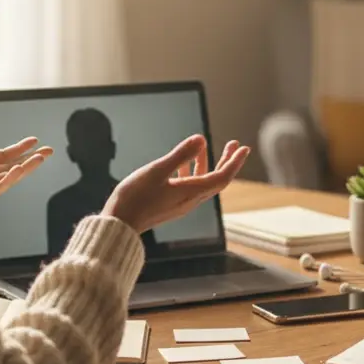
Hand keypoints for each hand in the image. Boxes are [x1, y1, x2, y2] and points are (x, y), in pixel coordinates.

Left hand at [0, 115, 52, 202]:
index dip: (19, 148)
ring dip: (25, 168)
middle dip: (31, 159)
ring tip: (40, 158)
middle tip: (49, 152)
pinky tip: (18, 169)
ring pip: (9, 177)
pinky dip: (9, 179)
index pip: (4, 155)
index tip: (34, 141)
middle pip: (12, 165)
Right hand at [103, 134, 249, 232]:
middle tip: (233, 144)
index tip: (243, 148)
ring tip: (204, 146)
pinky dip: (191, 172)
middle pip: (216, 180)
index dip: (234, 162)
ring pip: (202, 183)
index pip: (222, 177)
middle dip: (226, 161)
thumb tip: (201, 139)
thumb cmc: (135, 197)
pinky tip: (182, 163)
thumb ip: (180, 155)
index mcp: (191, 192)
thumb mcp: (157, 170)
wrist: (120, 224)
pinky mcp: (170, 205)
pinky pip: (189, 187)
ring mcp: (180, 204)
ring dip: (206, 164)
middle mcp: (190, 200)